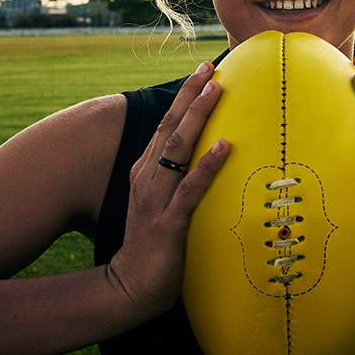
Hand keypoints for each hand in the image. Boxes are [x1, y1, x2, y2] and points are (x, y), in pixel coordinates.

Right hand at [107, 61, 228, 318]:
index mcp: (146, 173)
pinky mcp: (168, 223)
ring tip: (217, 90)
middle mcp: (147, 179)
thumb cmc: (153, 246)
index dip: (184, 97)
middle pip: (170, 128)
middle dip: (190, 95)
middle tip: (210, 67)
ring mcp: (155, 199)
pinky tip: (224, 147)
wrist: (129, 287)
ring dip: (198, 118)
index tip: (204, 70)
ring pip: (178, 149)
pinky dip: (207, 166)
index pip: (166, 126)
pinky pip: (191, 189)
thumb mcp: (162, 205)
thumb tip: (206, 158)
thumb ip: (177, 181)